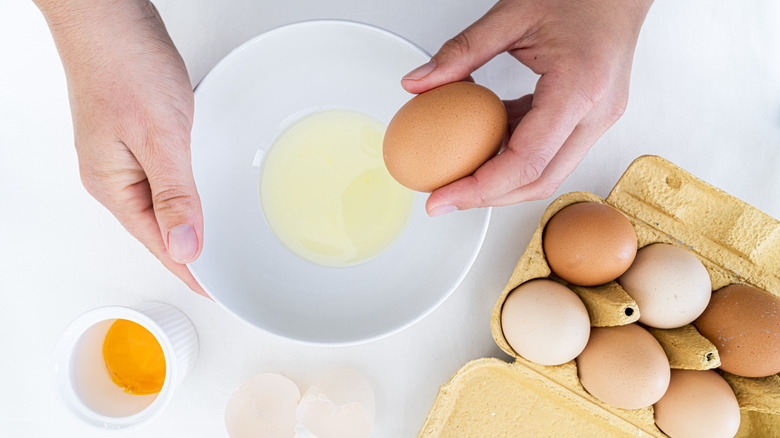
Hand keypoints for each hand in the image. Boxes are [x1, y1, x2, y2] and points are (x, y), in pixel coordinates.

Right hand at [37, 0, 206, 295]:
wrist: (109, 17)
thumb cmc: (125, 65)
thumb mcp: (159, 136)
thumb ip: (174, 195)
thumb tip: (184, 247)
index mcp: (113, 186)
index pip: (157, 244)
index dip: (187, 270)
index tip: (213, 291)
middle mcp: (113, 176)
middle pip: (155, 230)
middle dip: (186, 255)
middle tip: (218, 276)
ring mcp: (121, 155)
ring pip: (158, 205)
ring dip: (185, 225)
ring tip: (212, 247)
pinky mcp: (133, 134)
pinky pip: (162, 178)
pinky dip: (182, 194)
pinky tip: (196, 196)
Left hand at [402, 0, 652, 214]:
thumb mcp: (512, 15)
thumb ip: (461, 51)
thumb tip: (417, 84)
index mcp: (580, 89)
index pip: (526, 161)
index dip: (479, 189)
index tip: (442, 198)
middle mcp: (596, 113)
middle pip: (539, 180)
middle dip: (488, 197)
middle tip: (444, 196)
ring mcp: (598, 119)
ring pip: (547, 172)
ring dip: (502, 180)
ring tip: (459, 174)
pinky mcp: (591, 118)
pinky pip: (551, 151)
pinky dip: (515, 154)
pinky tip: (485, 142)